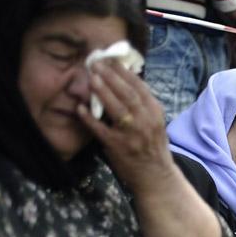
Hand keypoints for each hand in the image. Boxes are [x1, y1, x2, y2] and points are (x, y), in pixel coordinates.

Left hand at [77, 60, 174, 194]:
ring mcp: (131, 134)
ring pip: (116, 108)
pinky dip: (89, 118)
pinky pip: (100, 129)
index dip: (124, 72)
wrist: (155, 176)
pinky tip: (80, 108)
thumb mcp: (155, 123)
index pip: (140, 87)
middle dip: (111, 76)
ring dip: (103, 91)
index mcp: (155, 113)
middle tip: (97, 63)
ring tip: (91, 77)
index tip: (112, 60)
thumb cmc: (153, 147)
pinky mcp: (117, 146)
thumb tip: (125, 82)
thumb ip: (143, 106)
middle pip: (128, 94)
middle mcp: (145, 121)